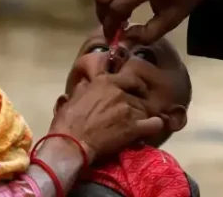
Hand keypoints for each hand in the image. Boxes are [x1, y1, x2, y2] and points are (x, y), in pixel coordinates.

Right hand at [49, 73, 163, 161]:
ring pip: (146, 110)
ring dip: (142, 117)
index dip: (136, 86)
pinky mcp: (134, 127)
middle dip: (138, 103)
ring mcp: (128, 109)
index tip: (135, 91)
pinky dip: (154, 125)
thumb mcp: (74, 97)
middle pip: (140, 96)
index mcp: (106, 82)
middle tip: (135, 111)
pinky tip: (151, 127)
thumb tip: (87, 82)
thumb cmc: (68, 120)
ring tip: (138, 124)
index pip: (131, 79)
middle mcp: (120, 92)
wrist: (71, 143)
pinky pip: (154, 123)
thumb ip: (85, 87)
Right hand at [93, 0, 210, 44]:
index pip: (116, 8)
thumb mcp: (169, 22)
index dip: (111, 26)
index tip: (113, 39)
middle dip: (103, 16)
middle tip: (113, 29)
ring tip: (117, 16)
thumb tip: (123, 38)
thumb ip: (146, 34)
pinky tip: (119, 3)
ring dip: (103, 4)